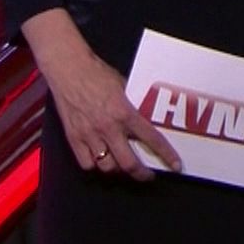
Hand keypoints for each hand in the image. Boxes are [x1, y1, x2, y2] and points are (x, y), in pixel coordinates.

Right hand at [23, 9, 181, 180]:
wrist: (69, 69)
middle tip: (147, 175)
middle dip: (141, 174)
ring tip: (122, 164)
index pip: (152, 139)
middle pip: (129, 164)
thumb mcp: (124, 87)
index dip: (166, 155)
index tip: (175, 166)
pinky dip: (95, 165)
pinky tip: (100, 159)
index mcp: (125, 113)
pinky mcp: (74, 138)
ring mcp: (90, 135)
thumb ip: (133, 106)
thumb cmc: (97, 73)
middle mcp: (109, 128)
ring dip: (117, 169)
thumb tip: (144, 119)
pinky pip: (86, 163)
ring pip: (107, 167)